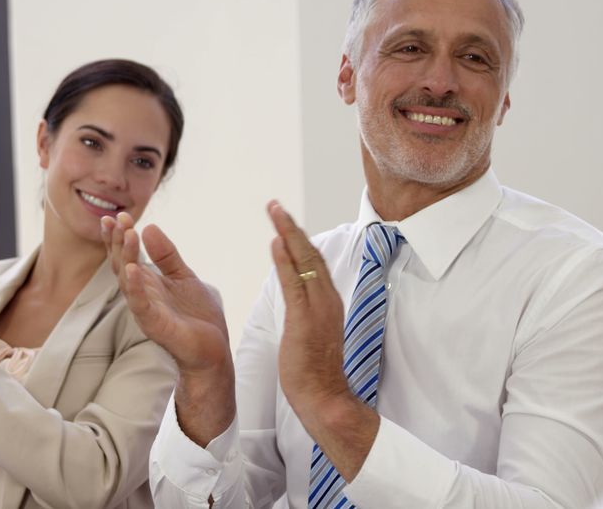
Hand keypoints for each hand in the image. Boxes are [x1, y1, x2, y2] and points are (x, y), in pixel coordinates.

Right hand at [100, 213, 229, 375]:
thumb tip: (149, 227)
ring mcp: (145, 310)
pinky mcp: (154, 325)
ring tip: (127, 234)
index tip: (118, 216)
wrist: (213, 350)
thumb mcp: (183, 276)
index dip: (119, 237)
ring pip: (128, 281)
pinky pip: (140, 304)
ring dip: (125, 257)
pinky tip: (132, 269)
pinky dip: (135, 287)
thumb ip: (166, 255)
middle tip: (117, 219)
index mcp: (147, 283)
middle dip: (117, 242)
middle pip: (121, 264)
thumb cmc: (197, 317)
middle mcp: (141, 295)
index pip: (127, 256)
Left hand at [268, 201, 353, 419]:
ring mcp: (318, 309)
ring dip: (288, 233)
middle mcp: (327, 300)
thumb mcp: (310, 332)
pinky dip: (285, 261)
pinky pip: (294, 284)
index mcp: (328, 302)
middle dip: (292, 227)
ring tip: (274, 211)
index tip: (284, 220)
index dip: (299, 239)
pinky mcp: (305, 320)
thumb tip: (297, 297)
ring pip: (305, 262)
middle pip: (311, 254)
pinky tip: (275, 243)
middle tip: (275, 205)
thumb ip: (306, 311)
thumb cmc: (315, 371)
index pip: (315, 262)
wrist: (325, 397)